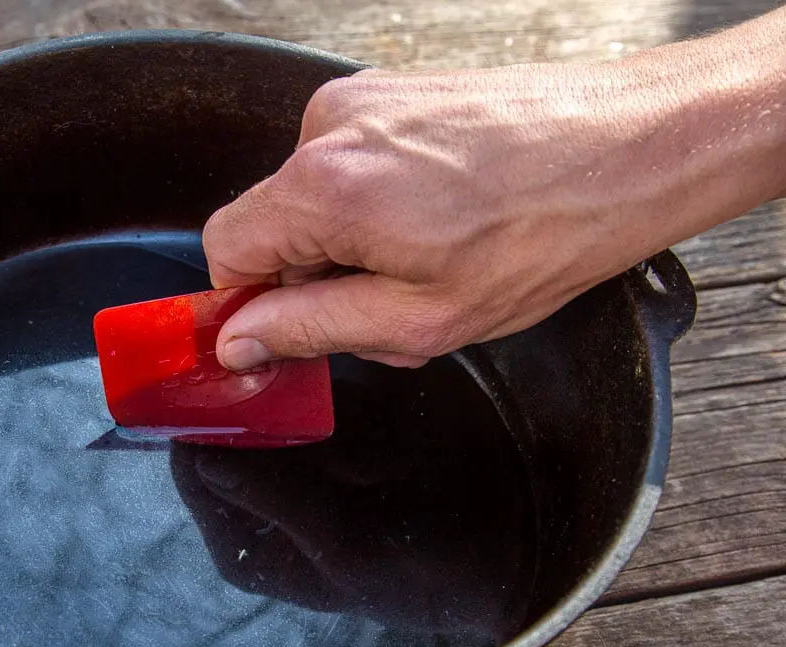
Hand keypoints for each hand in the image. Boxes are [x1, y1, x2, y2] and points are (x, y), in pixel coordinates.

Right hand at [203, 9, 785, 370]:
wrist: (638, 144)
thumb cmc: (549, 229)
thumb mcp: (421, 318)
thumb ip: (311, 329)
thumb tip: (241, 339)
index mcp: (326, 185)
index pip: (225, 248)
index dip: (243, 304)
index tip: (275, 334)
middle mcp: (332, 127)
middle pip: (273, 225)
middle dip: (316, 282)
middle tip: (390, 315)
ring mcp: (366, 100)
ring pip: (317, 200)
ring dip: (355, 249)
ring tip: (434, 269)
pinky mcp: (397, 92)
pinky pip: (355, 165)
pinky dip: (381, 209)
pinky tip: (444, 228)